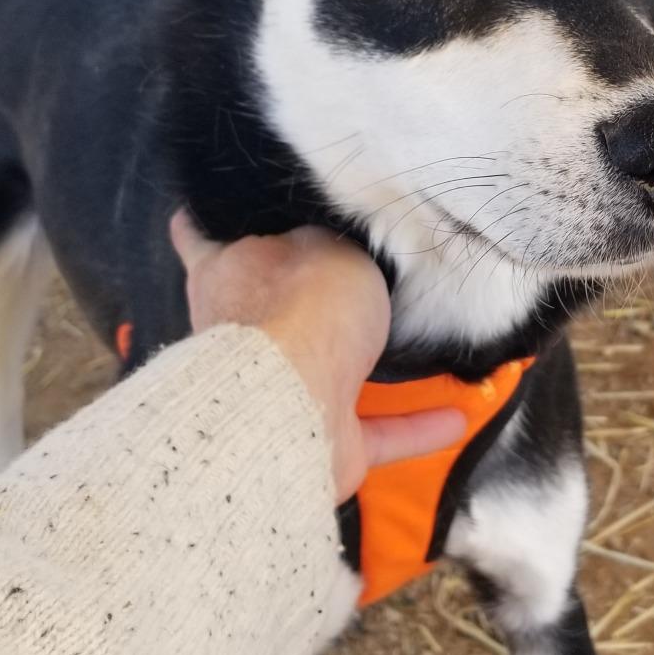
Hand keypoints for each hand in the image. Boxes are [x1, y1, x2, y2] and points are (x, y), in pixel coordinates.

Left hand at [170, 212, 465, 501]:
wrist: (297, 396)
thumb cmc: (303, 302)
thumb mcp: (326, 242)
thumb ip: (326, 243)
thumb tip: (324, 242)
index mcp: (224, 271)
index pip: (196, 236)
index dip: (207, 221)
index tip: (217, 211)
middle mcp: (239, 333)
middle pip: (258, 308)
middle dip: (289, 301)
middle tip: (339, 276)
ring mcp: (273, 393)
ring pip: (318, 375)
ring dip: (361, 372)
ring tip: (408, 353)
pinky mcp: (313, 443)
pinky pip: (372, 431)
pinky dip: (413, 426)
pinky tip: (456, 416)